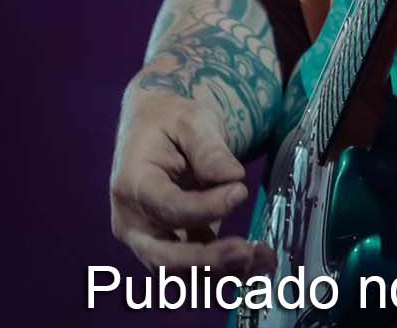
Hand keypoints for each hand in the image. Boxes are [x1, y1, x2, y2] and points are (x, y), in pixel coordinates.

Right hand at [109, 85, 273, 275]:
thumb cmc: (169, 120)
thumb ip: (208, 148)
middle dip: (208, 261)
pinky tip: (260, 259)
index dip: (207, 207)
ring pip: (183, 276)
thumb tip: (233, 178)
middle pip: (166, 260)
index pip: (169, 209)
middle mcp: (133, 222)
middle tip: (247, 251)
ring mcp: (149, 241)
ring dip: (224, 274)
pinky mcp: (172, 249)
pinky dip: (228, 271)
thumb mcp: (189, 120)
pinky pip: (196, 272)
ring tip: (264, 256)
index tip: (241, 190)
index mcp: (131, 186)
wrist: (156, 128)